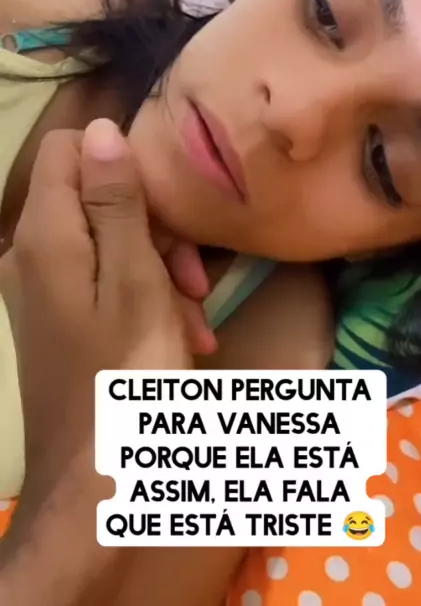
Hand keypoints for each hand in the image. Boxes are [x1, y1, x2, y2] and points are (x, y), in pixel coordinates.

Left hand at [1, 119, 206, 496]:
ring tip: (196, 319)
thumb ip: (118, 203)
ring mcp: (41, 292)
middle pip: (96, 198)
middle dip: (155, 230)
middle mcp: (31, 256)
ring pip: (108, 244)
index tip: (168, 207)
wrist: (93, 485)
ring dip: (160, 272)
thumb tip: (104, 129)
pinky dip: (143, 300)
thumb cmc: (126, 376)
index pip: (73, 147)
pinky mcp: (57, 321)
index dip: (125, 163)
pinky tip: (181, 337)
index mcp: (45, 236)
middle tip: (196, 279)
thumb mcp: (136, 280)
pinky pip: (102, 285)